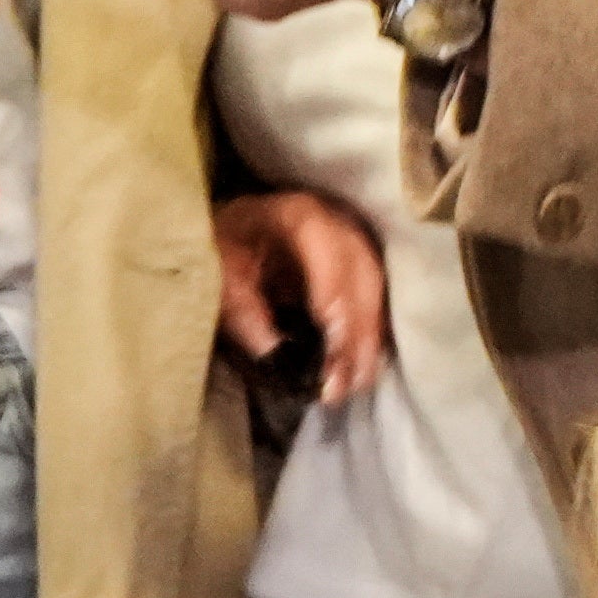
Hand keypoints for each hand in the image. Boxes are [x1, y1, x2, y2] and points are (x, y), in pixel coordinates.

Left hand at [213, 183, 393, 401]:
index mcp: (296, 214)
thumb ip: (243, 310)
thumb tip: (276, 353)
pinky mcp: (360, 262)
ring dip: (368, 339)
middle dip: (356, 332)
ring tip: (354, 384)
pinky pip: (376, 298)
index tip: (333, 345)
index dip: (334, 297)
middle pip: (362, 274)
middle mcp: (337, 221)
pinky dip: (371, 332)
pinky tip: (361, 366)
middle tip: (341, 383)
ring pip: (376, 289)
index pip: (327, 251)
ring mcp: (355, 240)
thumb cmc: (226, 247)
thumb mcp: (220, 274)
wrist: (238, 229)